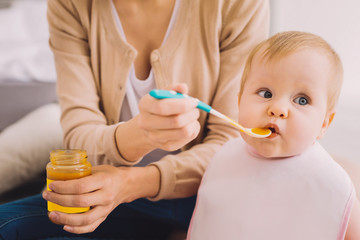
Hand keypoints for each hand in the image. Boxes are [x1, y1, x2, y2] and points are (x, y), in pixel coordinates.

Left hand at [42, 165, 159, 233]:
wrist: (126, 185)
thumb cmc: (107, 174)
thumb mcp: (97, 169)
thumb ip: (80, 174)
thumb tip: (55, 177)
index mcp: (104, 180)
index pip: (81, 187)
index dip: (63, 188)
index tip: (52, 185)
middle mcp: (106, 196)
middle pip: (79, 202)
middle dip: (59, 200)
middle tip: (47, 195)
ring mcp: (106, 208)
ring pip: (84, 219)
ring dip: (65, 218)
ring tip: (52, 214)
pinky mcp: (105, 216)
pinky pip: (90, 227)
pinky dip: (77, 230)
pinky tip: (65, 226)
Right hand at [137, 83, 200, 150]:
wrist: (150, 127)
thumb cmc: (160, 105)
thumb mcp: (163, 94)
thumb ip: (173, 89)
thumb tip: (183, 87)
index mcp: (145, 105)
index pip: (163, 107)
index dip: (182, 104)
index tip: (194, 101)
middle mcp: (146, 123)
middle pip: (175, 121)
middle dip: (191, 114)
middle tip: (196, 109)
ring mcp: (155, 137)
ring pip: (183, 132)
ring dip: (194, 122)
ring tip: (193, 116)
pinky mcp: (166, 146)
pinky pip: (186, 138)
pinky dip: (193, 130)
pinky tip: (189, 125)